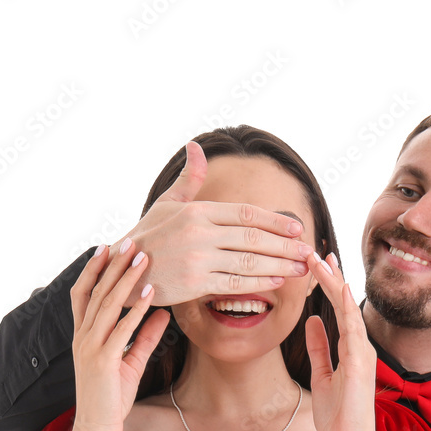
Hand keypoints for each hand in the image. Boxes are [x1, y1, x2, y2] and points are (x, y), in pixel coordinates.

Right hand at [69, 241, 170, 430]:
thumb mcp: (131, 362)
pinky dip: (136, 310)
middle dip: (113, 265)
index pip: (84, 294)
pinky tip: (150, 294)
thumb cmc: (112, 397)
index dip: (93, 269)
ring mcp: (91, 347)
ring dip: (126, 279)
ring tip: (143, 258)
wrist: (98, 428)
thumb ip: (144, 336)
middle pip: (96, 292)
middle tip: (129, 241)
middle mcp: (83, 337)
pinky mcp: (103, 361)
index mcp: (84, 335)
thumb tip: (162, 314)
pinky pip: (122, 329)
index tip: (106, 247)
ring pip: (108, 305)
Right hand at [109, 141, 312, 306]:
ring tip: (300, 268)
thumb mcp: (167, 202)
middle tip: (308, 250)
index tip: (297, 227)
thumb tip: (195, 147)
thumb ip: (190, 178)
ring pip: (248, 262)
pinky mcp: (195, 283)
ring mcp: (198, 259)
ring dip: (279, 265)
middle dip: (285, 245)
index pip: (246, 213)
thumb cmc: (149, 234)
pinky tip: (278, 281)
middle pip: (253, 237)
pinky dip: (260, 282)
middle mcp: (200, 233)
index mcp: (198, 210)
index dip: (275, 221)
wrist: (122, 269)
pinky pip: (235, 283)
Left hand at [304, 253, 379, 430]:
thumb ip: (319, 347)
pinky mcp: (361, 364)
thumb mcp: (322, 374)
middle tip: (314, 250)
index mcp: (350, 348)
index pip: (338, 307)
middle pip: (344, 303)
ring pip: (349, 310)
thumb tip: (313, 320)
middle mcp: (359, 346)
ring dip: (336, 285)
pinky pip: (355, 331)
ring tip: (322, 260)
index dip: (327, 284)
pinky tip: (340, 290)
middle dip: (330, 275)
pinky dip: (348, 309)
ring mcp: (363, 354)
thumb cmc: (338, 415)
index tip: (315, 262)